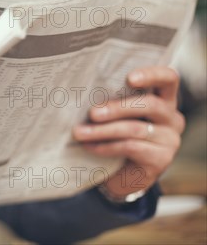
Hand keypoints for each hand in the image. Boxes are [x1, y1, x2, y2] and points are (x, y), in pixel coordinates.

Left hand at [73, 66, 184, 198]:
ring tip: (80, 132)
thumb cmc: (115, 135)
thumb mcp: (116, 115)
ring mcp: (170, 139)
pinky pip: (131, 148)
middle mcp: (171, 117)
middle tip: (92, 113)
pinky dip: (107, 146)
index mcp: (163, 99)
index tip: (129, 78)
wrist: (121, 174)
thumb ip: (112, 100)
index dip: (152, 75)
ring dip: (103, 130)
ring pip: (135, 129)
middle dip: (117, 108)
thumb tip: (83, 90)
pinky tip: (90, 147)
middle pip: (150, 105)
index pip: (169, 78)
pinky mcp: (162, 159)